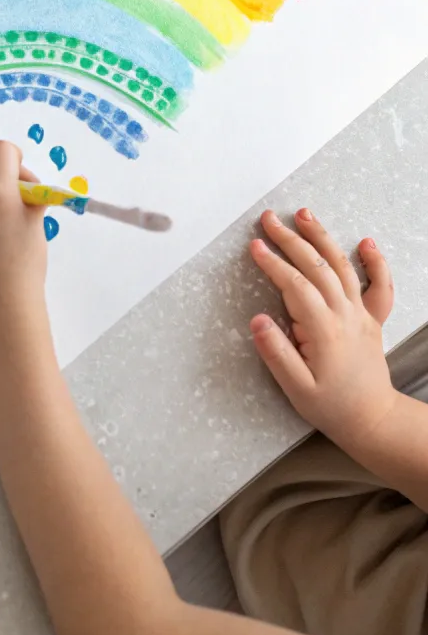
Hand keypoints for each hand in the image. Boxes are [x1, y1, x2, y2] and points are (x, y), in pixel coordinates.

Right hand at [248, 209, 396, 460]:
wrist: (373, 419)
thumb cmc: (332, 407)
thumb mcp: (297, 388)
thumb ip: (277, 353)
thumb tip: (258, 321)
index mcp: (324, 331)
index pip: (295, 287)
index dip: (274, 264)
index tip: (255, 247)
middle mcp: (345, 316)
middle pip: (317, 267)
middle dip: (291, 240)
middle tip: (268, 219)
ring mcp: (361, 315)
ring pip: (342, 267)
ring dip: (322, 238)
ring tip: (304, 215)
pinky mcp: (372, 319)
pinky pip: (379, 286)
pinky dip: (375, 263)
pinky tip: (366, 243)